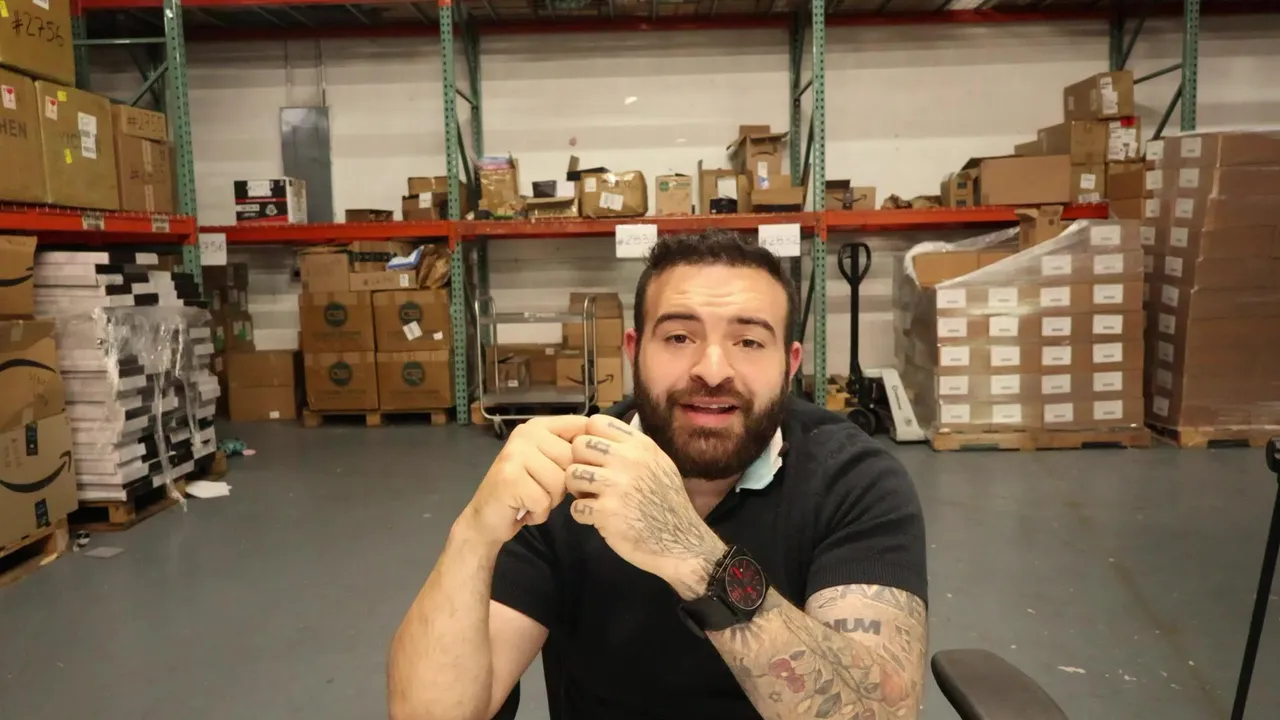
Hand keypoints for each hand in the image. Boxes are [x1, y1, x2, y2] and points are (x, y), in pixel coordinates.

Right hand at [458, 415, 588, 545]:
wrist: (486, 518)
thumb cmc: (524, 491)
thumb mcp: (550, 465)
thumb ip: (571, 452)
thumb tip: (607, 448)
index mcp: (540, 426)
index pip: (581, 426)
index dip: (588, 453)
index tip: (578, 470)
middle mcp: (527, 433)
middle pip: (573, 460)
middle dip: (564, 485)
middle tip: (542, 489)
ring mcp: (516, 453)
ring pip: (560, 482)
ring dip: (550, 500)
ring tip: (532, 498)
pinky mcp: (510, 477)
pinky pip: (544, 500)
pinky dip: (538, 513)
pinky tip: (523, 508)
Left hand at [564, 414, 726, 598]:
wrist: (681, 542)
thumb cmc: (668, 503)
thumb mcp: (659, 464)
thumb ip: (632, 448)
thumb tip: (599, 436)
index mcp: (640, 445)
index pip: (596, 422)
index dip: (588, 437)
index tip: (594, 455)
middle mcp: (628, 460)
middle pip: (579, 445)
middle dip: (579, 462)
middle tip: (589, 479)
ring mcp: (616, 486)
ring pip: (572, 474)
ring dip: (577, 489)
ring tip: (591, 498)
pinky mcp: (606, 512)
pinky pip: (576, 507)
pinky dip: (582, 515)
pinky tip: (596, 518)